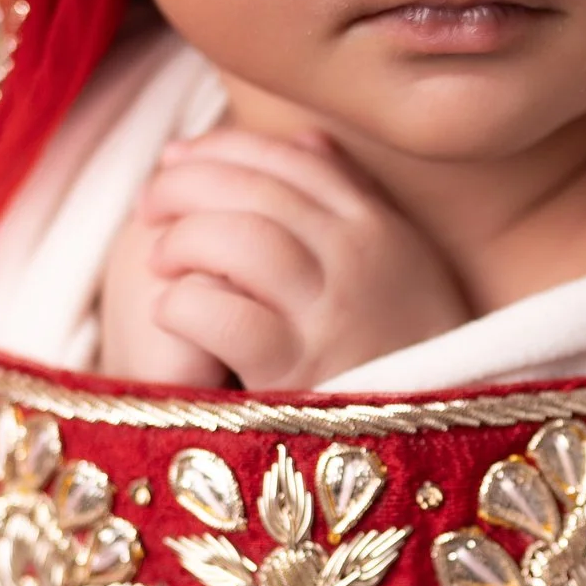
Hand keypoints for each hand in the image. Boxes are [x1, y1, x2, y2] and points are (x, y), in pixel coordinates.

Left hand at [96, 125, 469, 389]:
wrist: (436, 446)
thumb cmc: (405, 352)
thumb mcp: (401, 266)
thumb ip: (354, 201)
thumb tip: (306, 138)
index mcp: (381, 228)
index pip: (292, 159)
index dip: (222, 149)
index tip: (176, 157)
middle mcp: (362, 260)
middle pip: (260, 190)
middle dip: (188, 187)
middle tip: (149, 204)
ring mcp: (333, 315)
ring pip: (241, 241)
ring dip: (183, 240)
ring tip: (159, 260)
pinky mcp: (299, 372)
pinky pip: (224, 314)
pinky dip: (183, 303)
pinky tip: (168, 310)